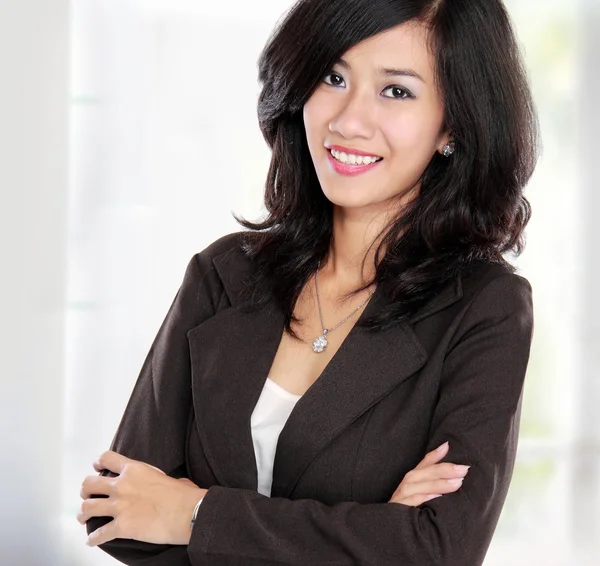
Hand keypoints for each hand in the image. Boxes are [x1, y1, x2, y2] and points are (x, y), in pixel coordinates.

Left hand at [77, 450, 206, 546]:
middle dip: (86, 490)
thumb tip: (169, 483)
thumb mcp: (168, 476)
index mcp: (134, 469)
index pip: (106, 458)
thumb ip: (158, 478)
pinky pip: (99, 534)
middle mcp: (122, 486)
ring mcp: (119, 506)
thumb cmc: (183, 495)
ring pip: (87, 507)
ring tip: (83, 517)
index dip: (98, 463)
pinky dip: (93, 539)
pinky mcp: (121, 527)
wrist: (188, 512)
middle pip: (89, 484)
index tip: (96, 467)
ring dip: (83, 513)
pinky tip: (92, 540)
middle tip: (88, 495)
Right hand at [388, 441, 469, 506]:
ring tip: (457, 483)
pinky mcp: (397, 510)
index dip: (435, 455)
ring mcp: (400, 497)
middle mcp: (405, 486)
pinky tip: (437, 497)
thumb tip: (447, 452)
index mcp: (411, 480)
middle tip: (464, 469)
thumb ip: (433, 475)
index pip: (423, 464)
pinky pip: (410, 502)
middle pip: (422, 473)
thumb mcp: (422, 492)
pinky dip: (423, 498)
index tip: (449, 445)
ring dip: (437, 484)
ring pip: (417, 486)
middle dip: (443, 470)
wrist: (391, 531)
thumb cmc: (410, 510)